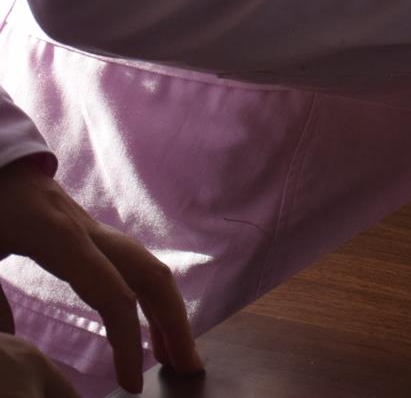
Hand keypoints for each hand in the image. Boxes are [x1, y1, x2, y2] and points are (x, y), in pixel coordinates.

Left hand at [0, 159, 201, 393]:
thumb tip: (9, 349)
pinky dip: (149, 300)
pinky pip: (133, 268)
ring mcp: (93, 231)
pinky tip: (147, 327)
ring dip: (170, 313)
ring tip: (176, 357)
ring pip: (150, 270)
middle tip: (189, 370)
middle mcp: (90, 233)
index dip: (129, 342)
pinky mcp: (88, 235)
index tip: (132, 383)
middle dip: (176, 324)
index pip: (114, 296)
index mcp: (62, 240)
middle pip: (153, 277)